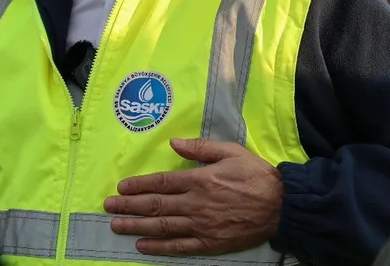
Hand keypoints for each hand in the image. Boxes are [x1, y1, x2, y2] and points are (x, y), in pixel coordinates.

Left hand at [103, 138, 282, 255]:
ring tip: (116, 225)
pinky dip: (159, 247)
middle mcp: (196, 203)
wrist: (282, 205)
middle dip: (129, 205)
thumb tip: (174, 142)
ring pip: (162, 226)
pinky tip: (142, 245)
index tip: (121, 186)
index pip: (161, 183)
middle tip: (108, 206)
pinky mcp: (210, 242)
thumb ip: (201, 147)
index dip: (139, 185)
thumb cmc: (256, 175)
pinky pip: (179, 246)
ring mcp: (201, 225)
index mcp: (200, 180)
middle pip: (156, 205)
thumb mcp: (230, 152)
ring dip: (136, 226)